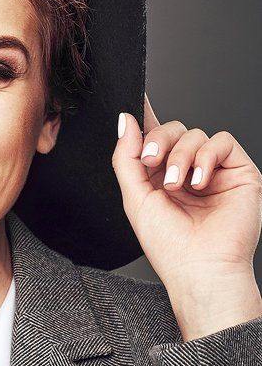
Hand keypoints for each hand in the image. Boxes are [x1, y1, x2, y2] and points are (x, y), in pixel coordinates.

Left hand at [111, 93, 261, 336]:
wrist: (200, 269)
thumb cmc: (168, 245)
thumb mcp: (135, 197)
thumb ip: (126, 157)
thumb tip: (126, 120)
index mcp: (161, 177)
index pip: (155, 139)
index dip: (146, 118)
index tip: (134, 96)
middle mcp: (187, 171)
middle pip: (173, 130)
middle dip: (159, 141)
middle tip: (151, 162)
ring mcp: (214, 171)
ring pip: (195, 134)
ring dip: (181, 155)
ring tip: (176, 185)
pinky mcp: (239, 172)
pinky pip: (222, 140)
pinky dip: (206, 156)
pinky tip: (198, 181)